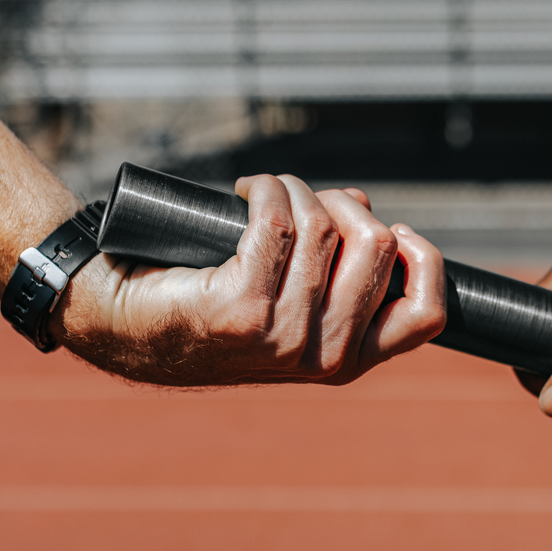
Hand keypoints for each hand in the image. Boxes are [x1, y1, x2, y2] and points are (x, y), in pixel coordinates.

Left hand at [51, 174, 445, 386]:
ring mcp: (283, 337)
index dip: (422, 258)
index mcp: (348, 360)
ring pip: (325, 227)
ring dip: (296, 190)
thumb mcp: (292, 295)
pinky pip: (278, 222)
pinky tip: (246, 191)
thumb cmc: (213, 301)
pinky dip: (264, 190)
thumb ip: (337, 265)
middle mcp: (322, 358)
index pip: (426, 314)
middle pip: (378, 250)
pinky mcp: (241, 308)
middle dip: (345, 205)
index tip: (392, 229)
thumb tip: (364, 208)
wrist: (125, 322)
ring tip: (267, 193)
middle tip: (306, 200)